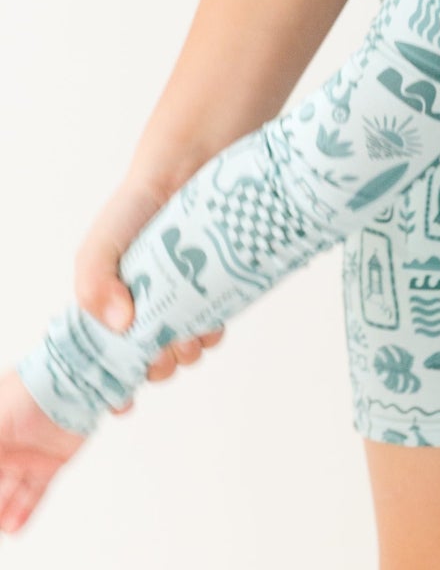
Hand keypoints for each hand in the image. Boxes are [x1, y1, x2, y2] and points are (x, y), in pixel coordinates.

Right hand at [0, 369, 84, 534]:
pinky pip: (35, 490)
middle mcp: (8, 445)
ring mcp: (29, 454)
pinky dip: (25, 510)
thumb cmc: (28, 391)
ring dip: (2, 510)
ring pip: (9, 491)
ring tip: (0, 528)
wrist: (74, 379)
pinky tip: (13, 528)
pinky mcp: (52, 461)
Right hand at [75, 172, 224, 398]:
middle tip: (164, 355)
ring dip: (187, 352)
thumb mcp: (99, 247)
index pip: (111, 362)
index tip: (124, 400)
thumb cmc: (135, 209)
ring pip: (185, 347)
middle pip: (152, 362)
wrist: (188, 169)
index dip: (115, 386)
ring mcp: (183, 300)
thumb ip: (94, 284)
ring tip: (188, 338)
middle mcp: (148, 310)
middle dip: (159, 368)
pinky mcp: (215, 287)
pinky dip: (212, 330)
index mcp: (113, 310)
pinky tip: (210, 322)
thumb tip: (122, 325)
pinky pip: (214, 322)